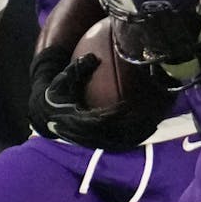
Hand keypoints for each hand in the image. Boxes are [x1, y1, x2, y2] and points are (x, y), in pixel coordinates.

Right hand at [28, 46, 152, 150]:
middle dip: (131, 127)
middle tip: (148, 116)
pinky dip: (134, 139)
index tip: (126, 106)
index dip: (112, 115)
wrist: (47, 115)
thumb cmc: (57, 95)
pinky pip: (120, 144)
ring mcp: (93, 140)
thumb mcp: (62, 81)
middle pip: (113, 134)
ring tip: (153, 123)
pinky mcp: (99, 142)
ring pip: (119, 142)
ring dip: (136, 135)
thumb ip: (76, 69)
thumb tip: (92, 57)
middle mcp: (86, 133)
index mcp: (76, 119)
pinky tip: (148, 130)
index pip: (97, 120)